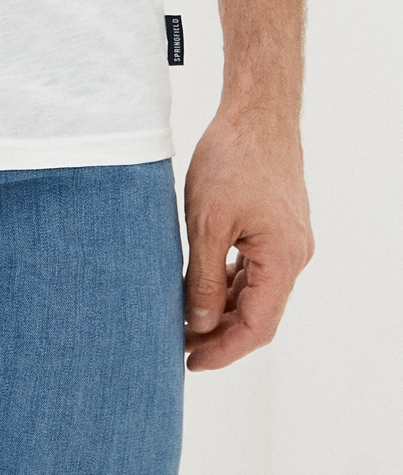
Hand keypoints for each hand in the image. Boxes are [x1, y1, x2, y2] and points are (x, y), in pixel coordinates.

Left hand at [181, 106, 314, 369]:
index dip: (223, 350)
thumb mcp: (207, 223)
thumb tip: (199, 323)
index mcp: (282, 260)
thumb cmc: (233, 158)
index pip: (255, 326)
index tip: (190, 362)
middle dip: (220, 334)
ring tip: (186, 318)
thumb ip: (202, 278)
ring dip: (224, 308)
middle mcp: (293, 256)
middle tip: (181, 345)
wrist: (256, 112)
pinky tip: (205, 284)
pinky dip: (232, 282)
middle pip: (259, 314)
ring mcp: (288, 241)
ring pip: (257, 292)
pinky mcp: (278, 226)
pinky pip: (256, 268)